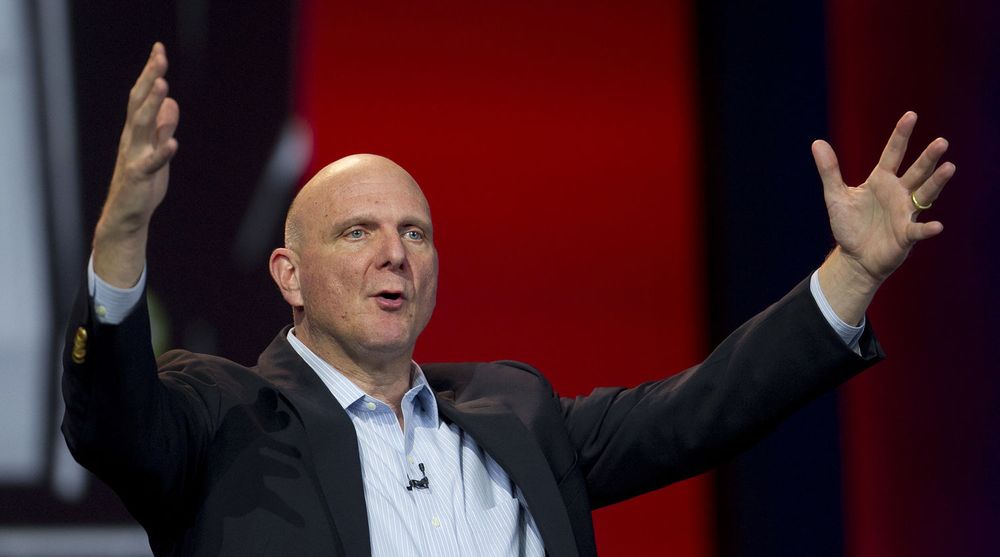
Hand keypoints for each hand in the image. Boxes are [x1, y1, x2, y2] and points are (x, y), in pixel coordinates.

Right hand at [94, 42, 178, 286]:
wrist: (128, 216)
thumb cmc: (143, 181)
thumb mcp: (157, 149)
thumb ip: (163, 126)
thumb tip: (172, 103)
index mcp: (136, 131)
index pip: (141, 96)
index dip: (150, 73)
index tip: (159, 49)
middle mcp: (132, 139)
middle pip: (139, 103)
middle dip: (150, 79)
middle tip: (159, 57)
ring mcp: (135, 157)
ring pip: (141, 126)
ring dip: (152, 105)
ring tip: (163, 85)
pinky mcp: (140, 177)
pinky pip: (151, 163)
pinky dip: (162, 152)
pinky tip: (173, 143)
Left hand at [813, 112, 953, 287]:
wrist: (854, 257)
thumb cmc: (849, 225)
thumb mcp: (836, 196)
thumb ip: (829, 170)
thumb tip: (817, 142)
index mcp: (881, 180)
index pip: (893, 153)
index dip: (901, 135)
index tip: (911, 115)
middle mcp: (898, 193)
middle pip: (916, 171)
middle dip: (928, 158)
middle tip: (941, 142)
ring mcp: (904, 213)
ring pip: (924, 194)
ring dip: (936, 182)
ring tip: (949, 168)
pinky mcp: (905, 235)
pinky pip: (918, 230)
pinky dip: (927, 228)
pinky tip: (936, 226)